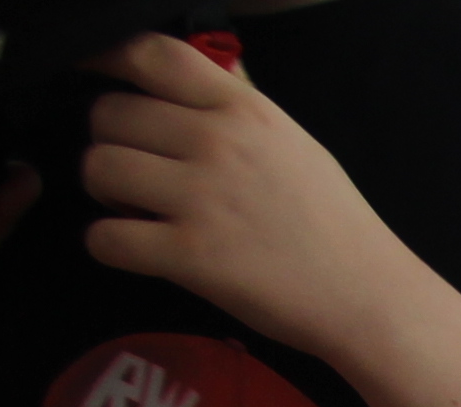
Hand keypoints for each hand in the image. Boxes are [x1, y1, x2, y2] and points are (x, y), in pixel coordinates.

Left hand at [74, 34, 415, 359]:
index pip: (152, 55)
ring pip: (97, 168)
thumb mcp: (293, 143)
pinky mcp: (191, 255)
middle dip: (111, 144)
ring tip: (139, 212)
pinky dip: (109, 245)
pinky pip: (104, 237)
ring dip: (105, 193)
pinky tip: (140, 250)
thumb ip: (240, 105)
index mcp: (244, 109)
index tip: (92, 77)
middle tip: (139, 175)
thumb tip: (211, 67)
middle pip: (109, 114)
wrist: (368, 296)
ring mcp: (202, 198)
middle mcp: (218, 142)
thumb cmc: (333, 222)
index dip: (104, 59)